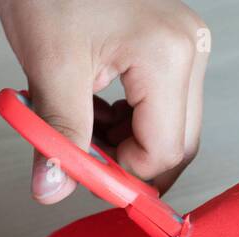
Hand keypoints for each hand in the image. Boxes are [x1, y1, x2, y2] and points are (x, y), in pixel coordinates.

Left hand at [0, 0, 208, 201]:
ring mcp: (183, 45)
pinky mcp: (169, 44)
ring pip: (169, 128)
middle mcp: (188, 49)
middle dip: (128, 164)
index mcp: (167, 55)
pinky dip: (125, 121)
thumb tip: (54, 189)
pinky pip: (160, 103)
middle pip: (177, 144)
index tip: (82, 180)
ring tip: (78, 126)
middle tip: (81, 162)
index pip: (164, 152)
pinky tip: (89, 109)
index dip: (124, 178)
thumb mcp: (50, 67)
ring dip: (124, 144)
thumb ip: (60, 136)